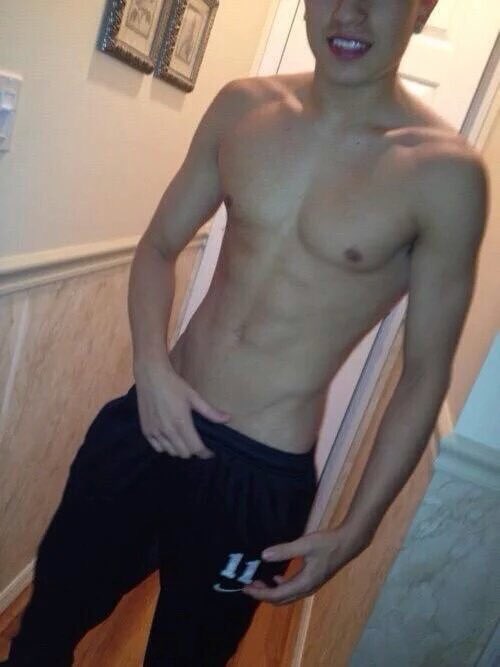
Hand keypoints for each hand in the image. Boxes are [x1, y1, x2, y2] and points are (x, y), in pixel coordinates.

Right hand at [134, 361, 230, 458]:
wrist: (150, 376)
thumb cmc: (174, 385)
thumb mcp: (194, 397)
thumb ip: (210, 412)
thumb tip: (228, 419)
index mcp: (181, 423)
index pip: (195, 448)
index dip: (205, 453)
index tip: (210, 452)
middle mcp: (167, 431)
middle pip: (184, 454)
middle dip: (193, 451)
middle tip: (197, 443)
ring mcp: (154, 432)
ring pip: (171, 452)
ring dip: (180, 449)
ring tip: (184, 441)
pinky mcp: (146, 431)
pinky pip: (157, 448)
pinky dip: (166, 447)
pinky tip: (170, 438)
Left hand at [242, 525, 369, 604]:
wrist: (348, 543)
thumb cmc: (327, 543)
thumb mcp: (304, 544)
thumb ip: (284, 550)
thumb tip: (264, 556)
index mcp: (304, 583)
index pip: (277, 595)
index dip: (260, 594)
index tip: (246, 588)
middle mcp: (307, 589)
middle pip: (281, 600)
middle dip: (264, 595)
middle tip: (249, 586)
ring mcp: (311, 586)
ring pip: (287, 596)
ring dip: (272, 592)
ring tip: (259, 583)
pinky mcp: (313, 580)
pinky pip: (294, 589)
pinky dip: (281, 587)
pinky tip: (276, 577)